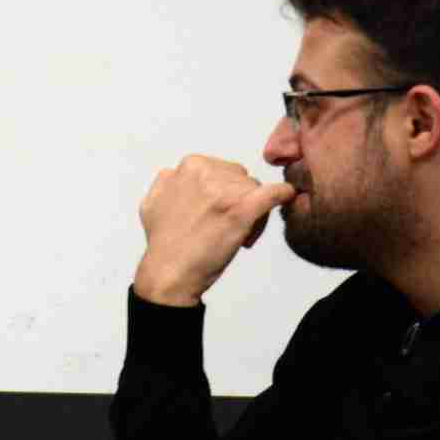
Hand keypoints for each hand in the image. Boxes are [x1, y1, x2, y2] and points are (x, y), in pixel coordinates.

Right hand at [133, 156, 295, 307]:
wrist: (170, 272)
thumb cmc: (164, 243)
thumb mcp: (154, 199)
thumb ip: (169, 181)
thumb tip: (179, 175)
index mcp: (189, 166)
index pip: (222, 170)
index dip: (223, 193)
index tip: (218, 214)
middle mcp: (206, 173)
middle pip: (241, 178)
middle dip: (238, 200)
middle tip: (227, 227)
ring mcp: (224, 191)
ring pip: (256, 190)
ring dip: (253, 211)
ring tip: (238, 236)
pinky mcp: (241, 210)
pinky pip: (274, 193)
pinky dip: (282, 195)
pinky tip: (285, 198)